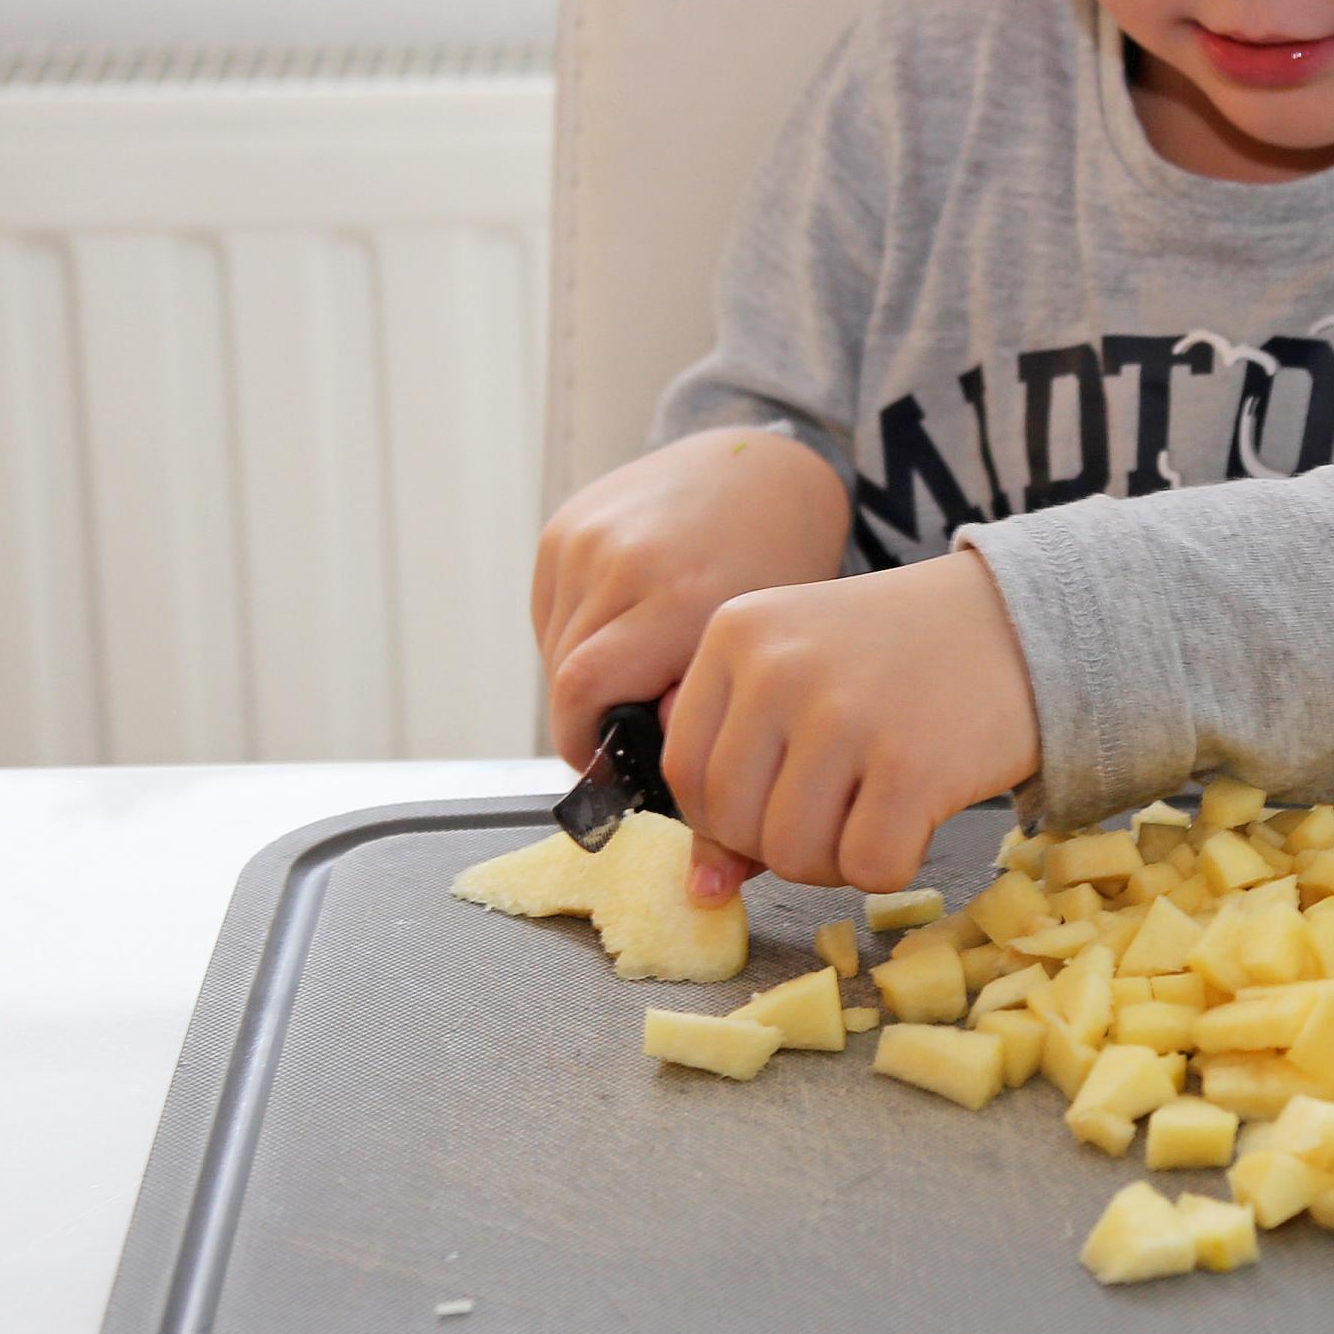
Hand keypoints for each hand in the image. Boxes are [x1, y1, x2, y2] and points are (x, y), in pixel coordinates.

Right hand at [532, 428, 851, 849]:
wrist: (766, 469)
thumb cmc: (782, 572)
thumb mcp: (770, 656)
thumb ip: (729, 743)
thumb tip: (701, 865)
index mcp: (686, 599)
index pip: (585, 697)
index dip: (590, 752)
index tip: (614, 776)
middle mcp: (627, 561)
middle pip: (566, 679)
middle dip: (591, 722)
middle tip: (628, 735)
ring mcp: (590, 537)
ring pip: (554, 648)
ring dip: (583, 680)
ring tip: (635, 680)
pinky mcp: (566, 524)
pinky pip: (550, 611)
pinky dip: (576, 636)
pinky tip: (624, 633)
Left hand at [660, 551, 1040, 902]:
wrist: (1020, 620)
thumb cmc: (899, 658)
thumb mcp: (801, 680)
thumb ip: (744, 772)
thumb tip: (703, 891)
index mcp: (736, 633)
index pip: (682, 769)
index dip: (722, 816)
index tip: (776, 804)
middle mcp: (779, 666)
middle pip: (733, 822)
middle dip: (781, 845)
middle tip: (838, 811)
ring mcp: (845, 714)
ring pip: (793, 857)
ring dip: (835, 861)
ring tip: (876, 810)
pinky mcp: (912, 763)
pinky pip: (868, 870)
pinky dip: (891, 867)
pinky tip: (916, 818)